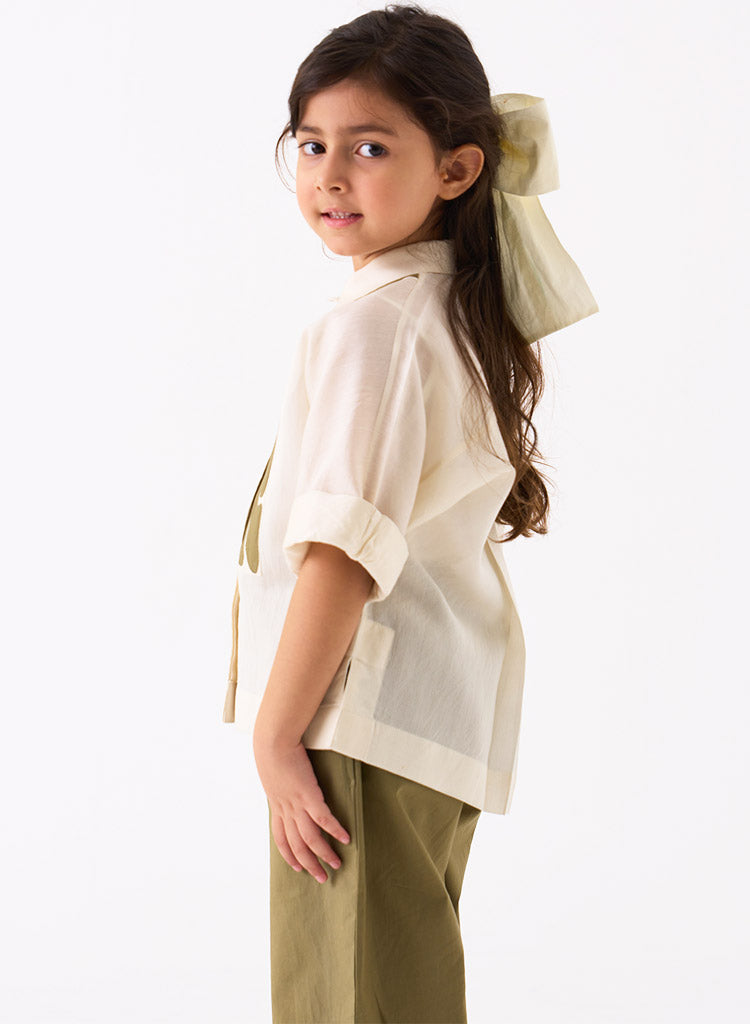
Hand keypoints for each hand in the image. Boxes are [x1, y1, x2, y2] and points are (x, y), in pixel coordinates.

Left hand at [253, 735, 350, 882]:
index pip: (280, 838)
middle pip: (297, 846)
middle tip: (322, 877)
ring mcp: (297, 805)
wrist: (272, 742)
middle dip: (309, 864)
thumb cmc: (271, 750)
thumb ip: (278, 780)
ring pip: (310, 839)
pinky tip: (346, 839)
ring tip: (337, 864)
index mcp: (276, 805)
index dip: (289, 855)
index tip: (297, 867)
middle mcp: (286, 810)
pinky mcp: (309, 795)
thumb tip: (283, 780)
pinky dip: (334, 831)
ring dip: (324, 854)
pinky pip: (324, 819)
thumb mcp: (271, 771)